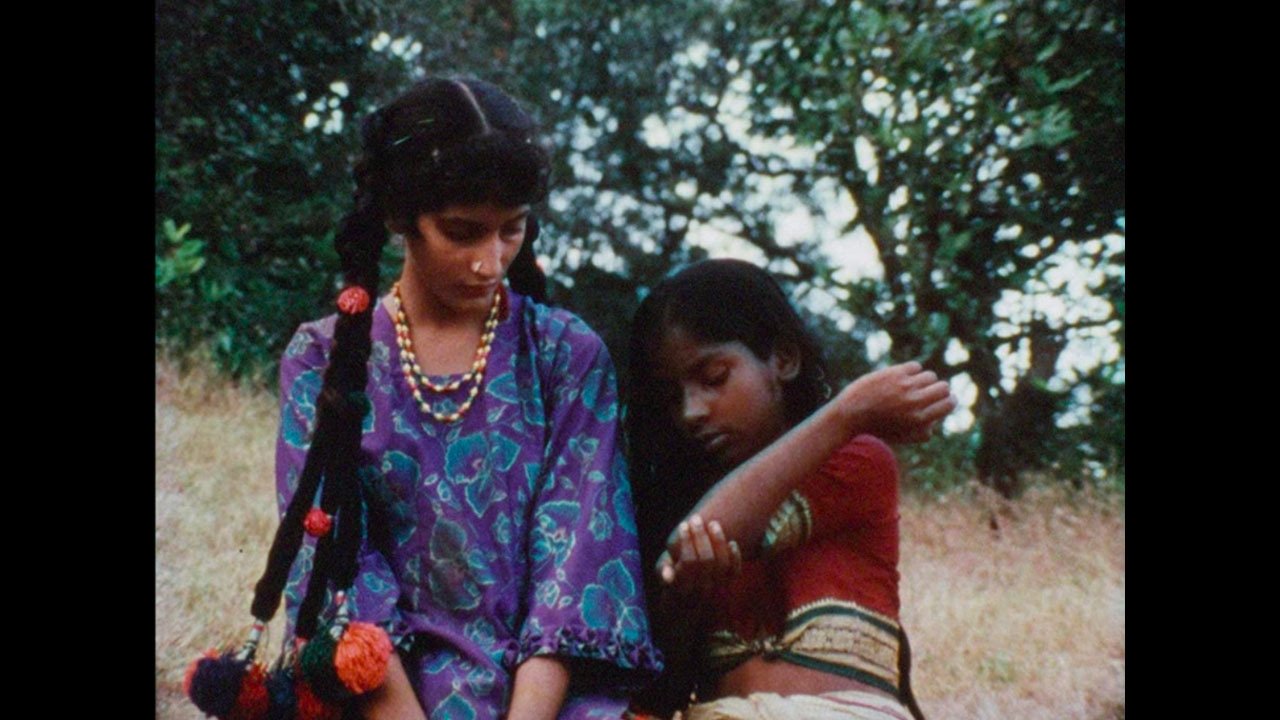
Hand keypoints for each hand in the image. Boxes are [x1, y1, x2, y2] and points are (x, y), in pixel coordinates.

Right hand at [656, 514, 741, 596]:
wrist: (689, 604)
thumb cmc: (673, 582)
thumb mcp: (663, 577)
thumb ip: (663, 572)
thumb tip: (668, 575)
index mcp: (683, 588)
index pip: (688, 562)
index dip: (686, 542)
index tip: (683, 525)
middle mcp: (702, 591)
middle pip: (706, 561)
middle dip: (701, 536)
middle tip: (696, 519)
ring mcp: (717, 590)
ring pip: (721, 564)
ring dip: (718, 541)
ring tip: (713, 523)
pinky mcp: (729, 587)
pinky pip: (735, 572)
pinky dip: (735, 557)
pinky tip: (731, 542)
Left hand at [837, 362, 956, 443]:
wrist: (851, 414)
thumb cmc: (877, 427)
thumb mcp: (902, 438)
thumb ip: (922, 434)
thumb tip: (936, 422)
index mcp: (919, 420)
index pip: (948, 404)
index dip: (950, 400)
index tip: (946, 399)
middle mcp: (915, 402)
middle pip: (944, 388)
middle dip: (940, 390)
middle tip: (931, 391)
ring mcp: (905, 386)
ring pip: (930, 376)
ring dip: (925, 381)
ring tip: (913, 385)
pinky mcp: (894, 373)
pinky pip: (916, 366)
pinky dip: (912, 371)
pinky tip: (904, 377)